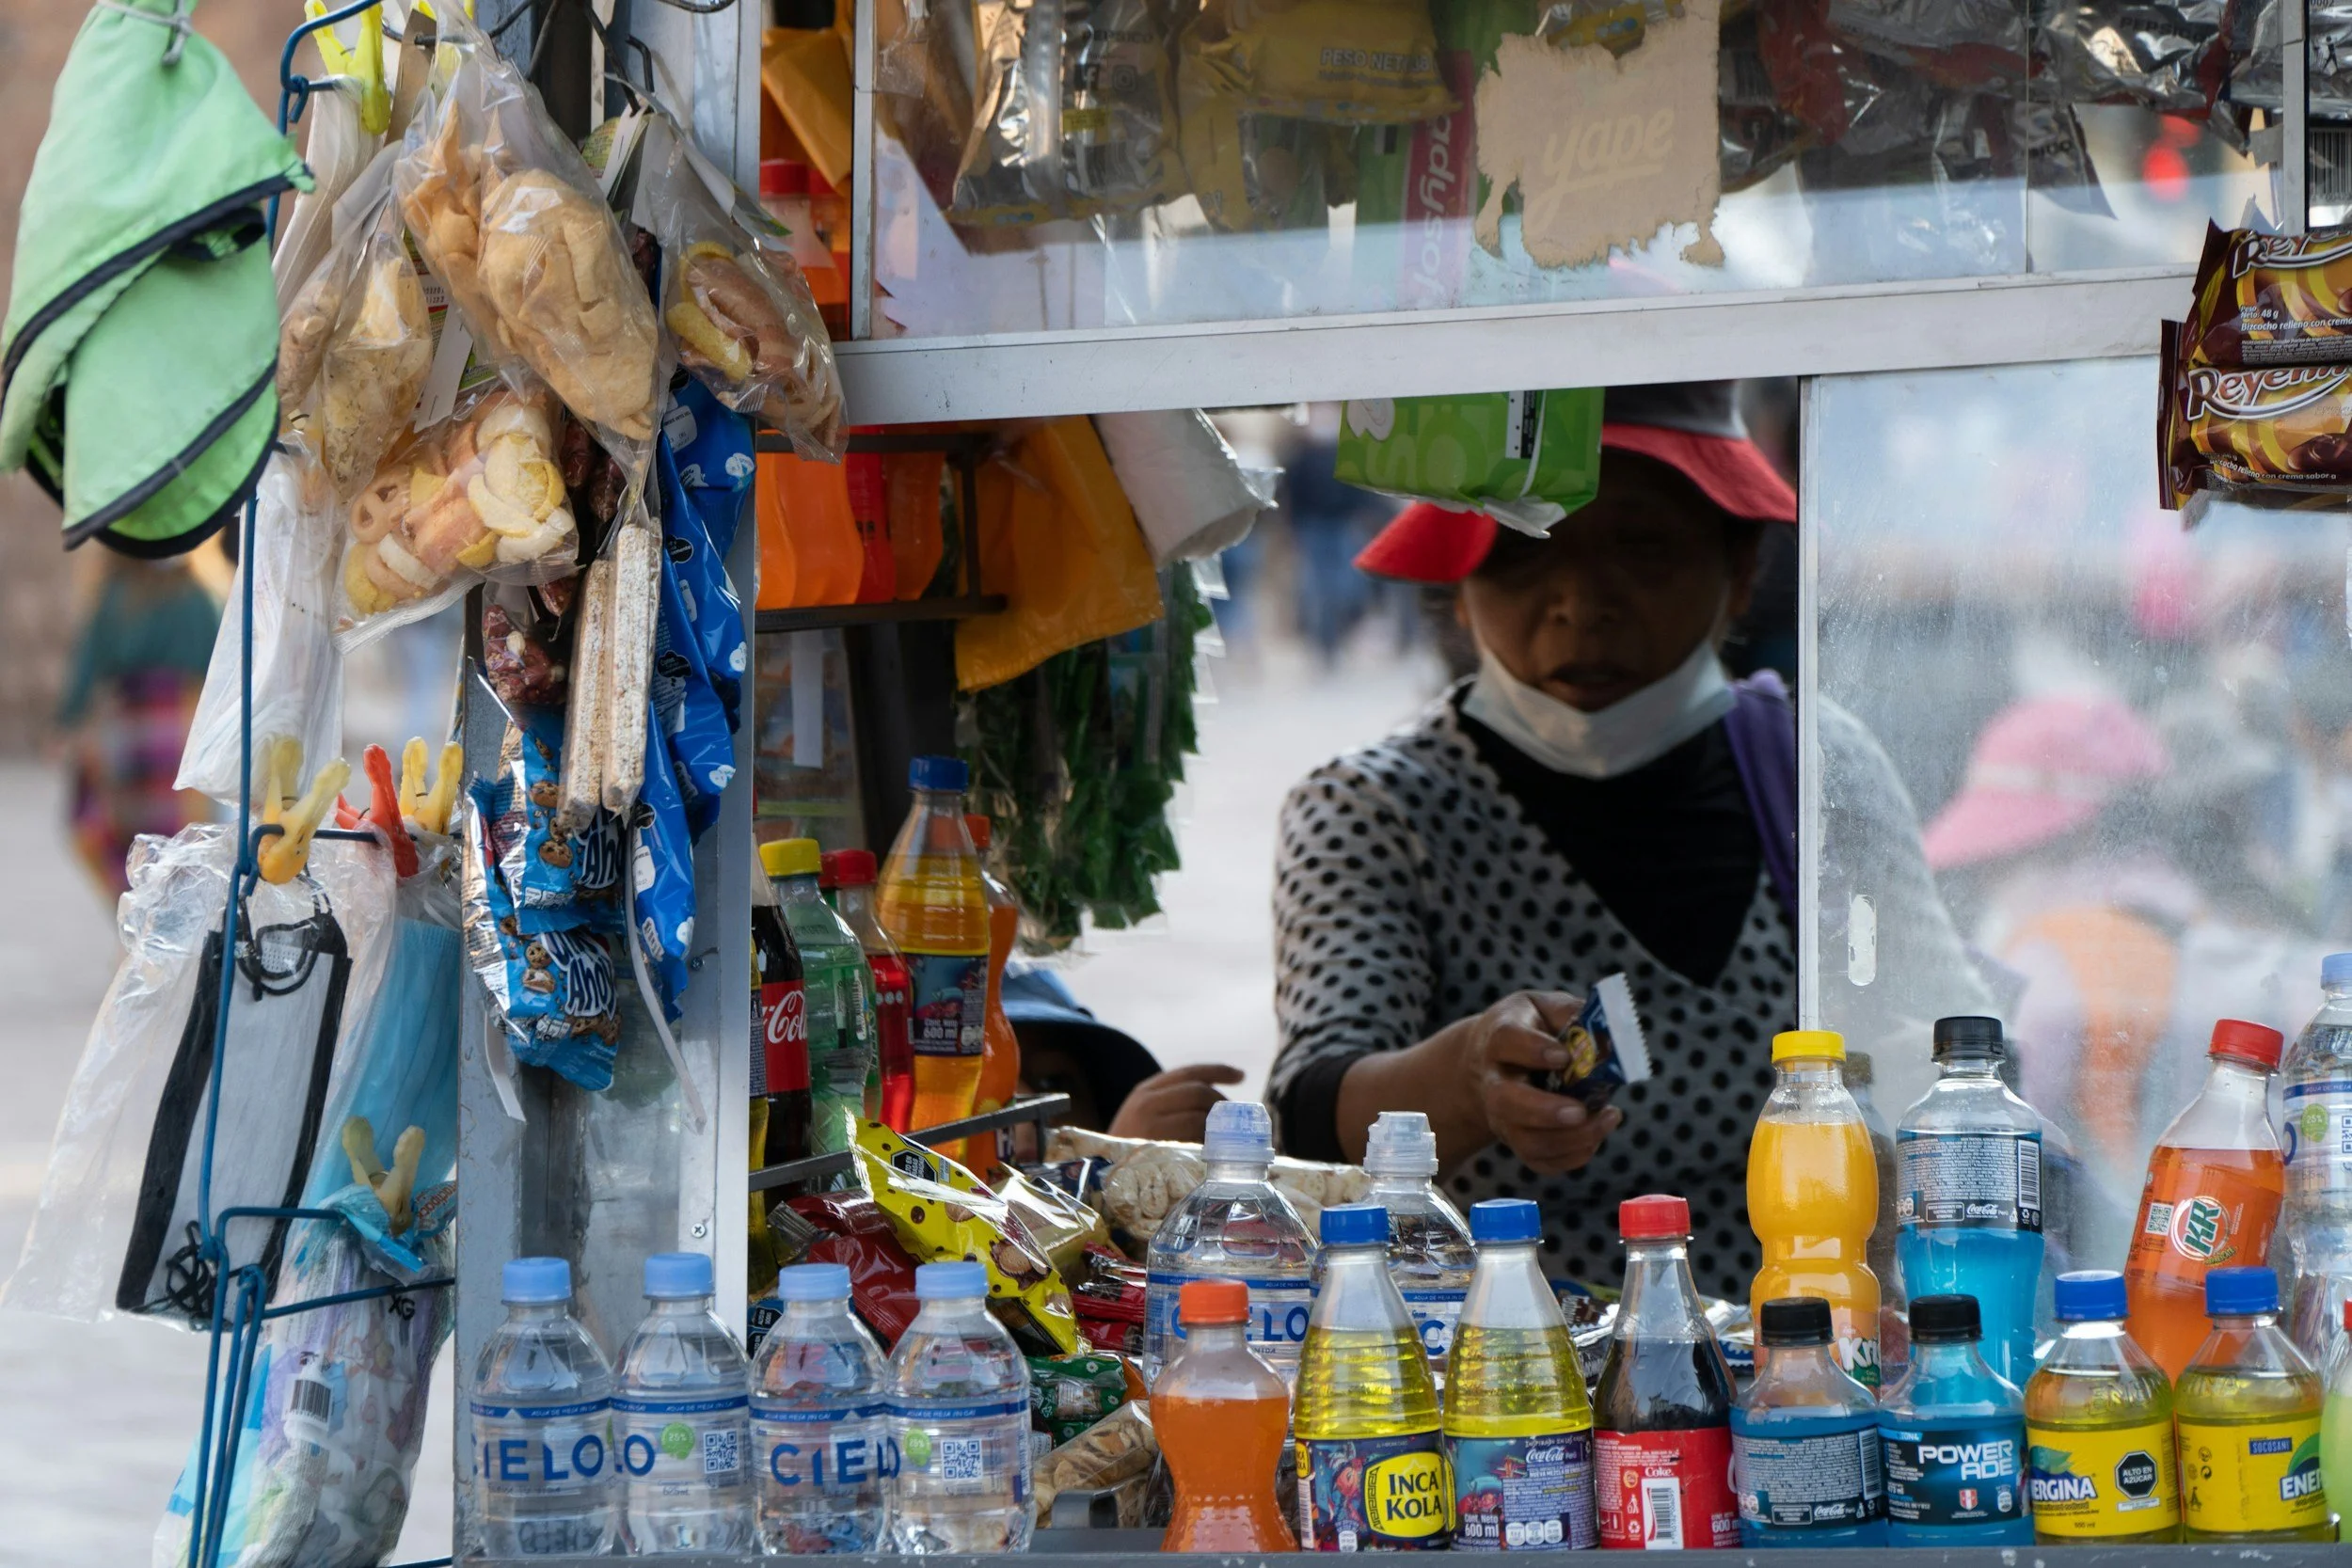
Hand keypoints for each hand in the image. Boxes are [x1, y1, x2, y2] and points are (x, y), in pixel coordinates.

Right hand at [1108, 1063, 1245, 1141]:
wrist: (1101, 1174)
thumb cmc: (1130, 1147)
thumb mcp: (1144, 1116)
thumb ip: (1171, 1104)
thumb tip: (1218, 1103)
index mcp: (1146, 1091)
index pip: (1189, 1072)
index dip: (1219, 1071)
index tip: (1241, 1076)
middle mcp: (1146, 1103)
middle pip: (1199, 1093)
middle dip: (1221, 1104)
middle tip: (1233, 1120)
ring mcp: (1150, 1126)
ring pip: (1199, 1117)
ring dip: (1217, 1127)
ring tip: (1222, 1139)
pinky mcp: (1157, 1149)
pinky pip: (1193, 1141)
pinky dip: (1208, 1145)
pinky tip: (1211, 1153)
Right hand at [1460, 991, 1624, 1175]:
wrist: (1488, 1061)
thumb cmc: (1526, 1028)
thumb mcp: (1542, 1006)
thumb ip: (1569, 1011)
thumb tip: (1604, 1030)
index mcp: (1499, 1039)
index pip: (1506, 1042)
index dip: (1534, 1050)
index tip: (1564, 1056)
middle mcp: (1495, 1083)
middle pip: (1506, 1103)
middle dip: (1545, 1111)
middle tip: (1580, 1111)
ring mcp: (1503, 1118)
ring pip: (1527, 1141)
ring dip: (1571, 1138)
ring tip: (1609, 1117)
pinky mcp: (1517, 1141)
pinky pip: (1541, 1161)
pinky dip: (1573, 1156)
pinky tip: (1596, 1136)